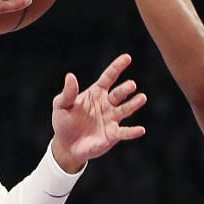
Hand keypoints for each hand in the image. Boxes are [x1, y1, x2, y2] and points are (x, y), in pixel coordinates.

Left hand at [50, 53, 146, 170]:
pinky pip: (124, 132)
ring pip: (125, 109)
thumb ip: (68, 92)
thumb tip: (70, 76)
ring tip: (142, 98)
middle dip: (125, 89)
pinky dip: (132, 131)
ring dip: (134, 104)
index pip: (109, 77)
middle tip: (131, 85)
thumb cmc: (64, 122)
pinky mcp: (112, 135)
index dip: (117, 67)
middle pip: (118, 94)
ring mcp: (111, 119)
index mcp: (96, 93)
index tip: (127, 58)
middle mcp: (107, 104)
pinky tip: (141, 130)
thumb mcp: (61, 105)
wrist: (66, 145)